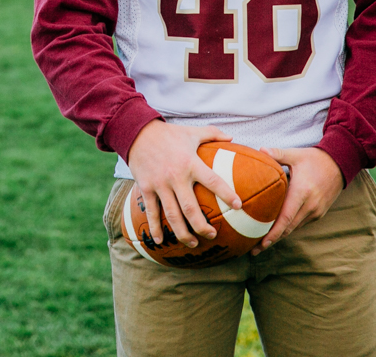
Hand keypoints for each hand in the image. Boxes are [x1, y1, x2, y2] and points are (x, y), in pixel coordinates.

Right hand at [125, 121, 241, 248]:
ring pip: (172, 215)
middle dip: (202, 226)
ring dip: (183, 232)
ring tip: (193, 243)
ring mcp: (160, 184)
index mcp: (190, 163)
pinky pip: (151, 212)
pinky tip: (161, 241)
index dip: (227, 194)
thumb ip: (213, 134)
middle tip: (213, 235)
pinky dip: (155, 228)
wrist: (137, 132)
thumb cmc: (168, 133)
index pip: (213, 181)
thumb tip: (232, 138)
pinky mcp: (146, 188)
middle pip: (191, 208)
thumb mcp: (192, 132)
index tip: (239, 206)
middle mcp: (176, 176)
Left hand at [250, 146, 343, 255]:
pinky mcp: (319, 213)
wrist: (340, 163)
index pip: (286, 217)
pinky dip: (288, 228)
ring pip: (294, 228)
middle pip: (288, 228)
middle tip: (253, 250)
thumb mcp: (295, 154)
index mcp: (302, 192)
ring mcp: (316, 211)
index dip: (274, 232)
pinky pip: (301, 223)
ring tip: (260, 243)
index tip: (262, 242)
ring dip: (279, 236)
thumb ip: (277, 154)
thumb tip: (260, 150)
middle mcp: (310, 206)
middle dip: (271, 240)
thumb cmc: (314, 158)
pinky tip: (276, 231)